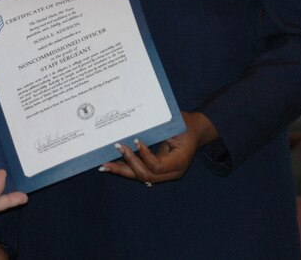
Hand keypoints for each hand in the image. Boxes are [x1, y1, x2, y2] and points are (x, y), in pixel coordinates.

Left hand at [99, 111, 216, 184]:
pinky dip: (126, 168)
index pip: (156, 166)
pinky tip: (112, 165)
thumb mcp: (176, 124)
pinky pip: (141, 171)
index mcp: (179, 162)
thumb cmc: (186, 125)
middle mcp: (172, 172)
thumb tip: (136, 128)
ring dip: (122, 171)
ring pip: (141, 177)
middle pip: (146, 176)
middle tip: (109, 158)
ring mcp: (165, 174)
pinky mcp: (158, 171)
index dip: (144, 156)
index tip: (135, 140)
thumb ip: (160, 129)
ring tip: (104, 166)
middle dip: (126, 167)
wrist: (196, 131)